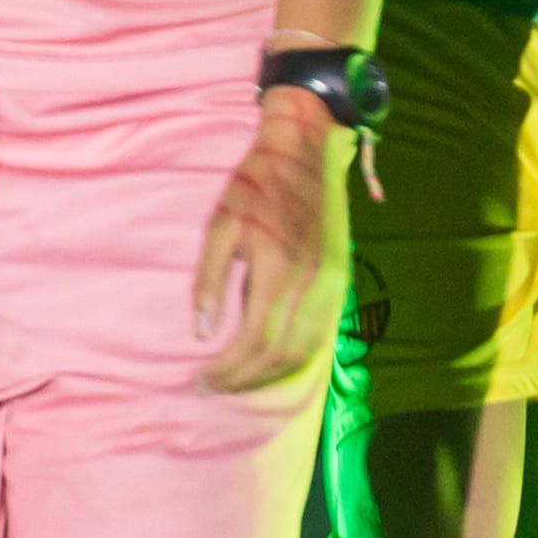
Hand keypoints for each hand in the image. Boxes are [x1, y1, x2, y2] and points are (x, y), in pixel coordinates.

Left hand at [191, 95, 350, 391]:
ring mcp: (329, 286)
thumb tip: (202, 334)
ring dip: (268, 374)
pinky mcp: (338, 282)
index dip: (227, 370)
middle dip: (243, 379)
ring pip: (303, 352)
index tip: (199, 380)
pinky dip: (292, 358)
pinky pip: (318, 336)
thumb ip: (210, 281)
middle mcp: (309, 286)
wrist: (305, 150)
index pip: (253, 343)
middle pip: (279, 356)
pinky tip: (267, 361)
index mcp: (276, 272)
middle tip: (210, 386)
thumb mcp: (220, 226)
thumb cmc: (254, 186)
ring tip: (235, 380)